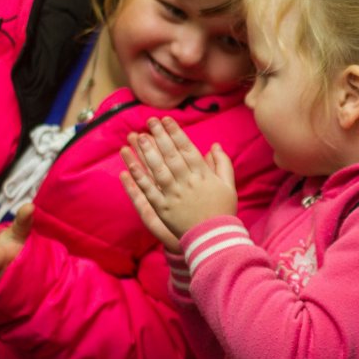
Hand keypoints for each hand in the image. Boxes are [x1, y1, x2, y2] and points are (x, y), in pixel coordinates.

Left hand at [120, 117, 236, 240]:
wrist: (214, 238)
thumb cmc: (223, 210)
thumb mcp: (228, 185)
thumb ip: (222, 163)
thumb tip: (214, 145)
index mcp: (203, 175)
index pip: (187, 149)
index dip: (175, 132)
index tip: (166, 119)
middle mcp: (187, 183)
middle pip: (171, 155)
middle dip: (159, 136)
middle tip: (150, 121)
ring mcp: (174, 196)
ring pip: (158, 170)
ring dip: (147, 152)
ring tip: (138, 137)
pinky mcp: (163, 208)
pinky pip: (149, 190)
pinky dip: (139, 178)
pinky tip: (130, 166)